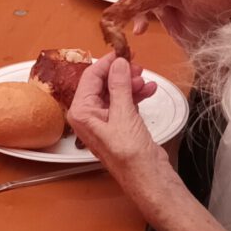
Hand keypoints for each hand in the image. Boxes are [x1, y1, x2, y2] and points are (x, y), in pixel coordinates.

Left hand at [67, 53, 157, 170]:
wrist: (147, 178)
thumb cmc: (130, 154)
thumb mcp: (123, 114)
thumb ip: (119, 85)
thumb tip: (118, 63)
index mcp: (81, 112)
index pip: (90, 77)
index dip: (107, 63)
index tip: (123, 52)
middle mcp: (88, 115)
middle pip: (102, 83)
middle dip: (121, 74)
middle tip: (138, 66)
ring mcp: (104, 120)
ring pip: (115, 91)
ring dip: (131, 83)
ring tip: (146, 81)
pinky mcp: (119, 125)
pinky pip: (124, 102)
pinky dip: (136, 94)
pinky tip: (149, 90)